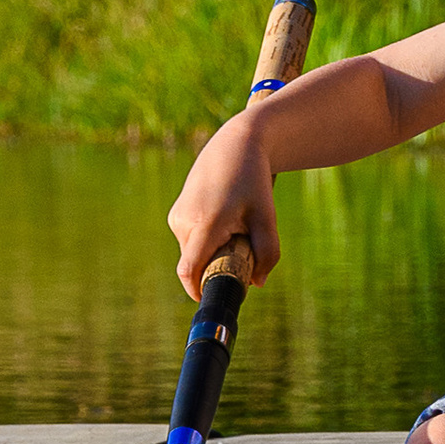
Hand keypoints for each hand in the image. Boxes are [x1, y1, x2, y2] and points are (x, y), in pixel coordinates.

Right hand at [169, 115, 278, 295]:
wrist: (234, 144)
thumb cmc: (253, 180)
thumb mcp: (267, 217)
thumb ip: (267, 254)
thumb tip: (256, 284)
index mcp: (204, 224)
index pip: (189, 271)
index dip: (199, 291)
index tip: (213, 298)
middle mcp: (183, 222)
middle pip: (197, 264)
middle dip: (218, 266)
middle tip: (243, 246)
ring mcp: (177, 217)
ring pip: (194, 253)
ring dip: (214, 251)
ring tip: (235, 223)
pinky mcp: (177, 214)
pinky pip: (192, 241)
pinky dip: (208, 240)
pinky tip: (224, 216)